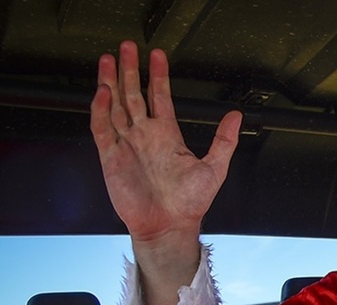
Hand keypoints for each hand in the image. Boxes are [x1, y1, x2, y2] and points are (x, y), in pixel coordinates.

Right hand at [89, 40, 241, 248]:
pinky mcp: (111, 158)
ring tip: (109, 60)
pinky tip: (102, 93)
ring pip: (115, 106)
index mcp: (167, 136)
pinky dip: (100, 110)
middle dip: (130, 70)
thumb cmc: (190, 203)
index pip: (159, 97)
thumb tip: (236, 116)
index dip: (157, 75)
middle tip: (127, 47)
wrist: (170, 226)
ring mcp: (127, 144)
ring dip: (111, 83)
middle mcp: (145, 136)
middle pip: (133, 94)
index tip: (157, 55)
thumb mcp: (215, 168)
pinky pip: (102, 129)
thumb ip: (224, 140)